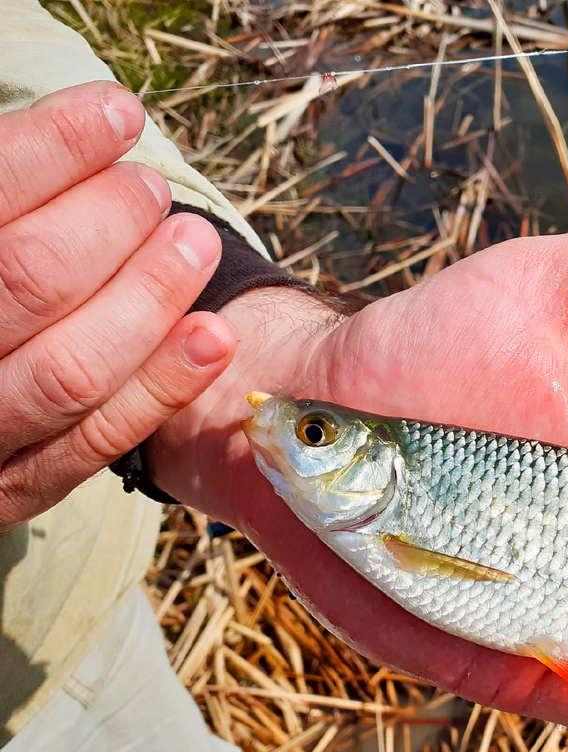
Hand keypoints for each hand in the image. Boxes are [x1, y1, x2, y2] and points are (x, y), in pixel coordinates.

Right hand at [0, 81, 235, 528]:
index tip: (118, 112)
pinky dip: (162, 386)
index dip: (55, 148)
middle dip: (110, 219)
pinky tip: (213, 335)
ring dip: (151, 296)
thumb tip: (84, 128)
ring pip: (73, 367)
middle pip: (32, 277)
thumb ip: (6, 197)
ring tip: (196, 241)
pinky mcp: (13, 490)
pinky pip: (96, 441)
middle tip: (151, 189)